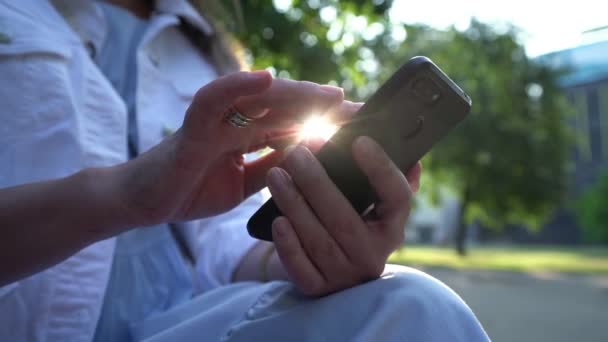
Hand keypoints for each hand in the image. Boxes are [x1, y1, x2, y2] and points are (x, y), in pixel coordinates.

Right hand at [115, 71, 350, 224]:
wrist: (144, 204)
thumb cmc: (191, 188)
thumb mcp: (244, 184)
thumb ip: (273, 168)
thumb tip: (312, 155)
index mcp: (248, 135)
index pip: (292, 121)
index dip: (325, 120)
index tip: (358, 122)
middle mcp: (235, 121)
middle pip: (284, 106)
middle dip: (321, 106)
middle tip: (356, 107)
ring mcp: (214, 121)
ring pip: (258, 99)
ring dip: (295, 92)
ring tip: (328, 94)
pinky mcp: (192, 128)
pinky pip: (213, 100)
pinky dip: (236, 86)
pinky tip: (265, 78)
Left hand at [266, 137, 421, 295]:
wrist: (330, 267)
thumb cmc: (348, 219)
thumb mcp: (367, 200)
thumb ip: (377, 173)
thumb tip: (392, 145)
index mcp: (392, 226)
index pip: (397, 197)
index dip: (381, 169)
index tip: (360, 141)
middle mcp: (372, 254)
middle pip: (345, 219)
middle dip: (317, 183)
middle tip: (296, 153)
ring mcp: (345, 275)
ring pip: (319, 240)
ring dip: (294, 205)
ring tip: (276, 175)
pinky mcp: (319, 289)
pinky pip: (302, 269)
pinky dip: (289, 246)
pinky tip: (278, 221)